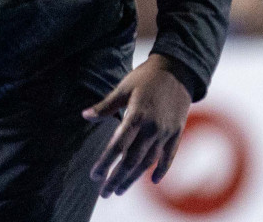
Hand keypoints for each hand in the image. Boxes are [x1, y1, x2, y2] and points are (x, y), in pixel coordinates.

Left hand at [83, 53, 190, 197]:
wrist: (177, 70)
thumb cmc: (145, 77)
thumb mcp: (123, 87)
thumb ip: (105, 105)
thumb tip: (85, 116)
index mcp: (137, 116)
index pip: (118, 146)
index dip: (105, 162)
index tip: (94, 175)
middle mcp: (152, 128)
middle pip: (132, 160)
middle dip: (117, 178)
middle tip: (104, 192)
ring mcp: (166, 132)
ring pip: (148, 162)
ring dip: (133, 178)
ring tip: (120, 190)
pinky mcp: (177, 133)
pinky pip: (169, 156)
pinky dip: (161, 169)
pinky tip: (153, 181)